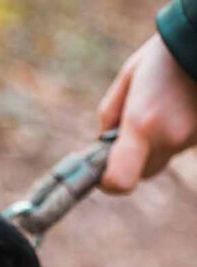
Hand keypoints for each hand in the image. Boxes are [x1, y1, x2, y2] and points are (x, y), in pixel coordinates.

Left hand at [98, 33, 196, 192]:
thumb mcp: (128, 78)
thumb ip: (110, 116)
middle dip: (134, 158)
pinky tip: (178, 106)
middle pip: (143, 172)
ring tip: (162, 107)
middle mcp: (167, 137)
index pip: (120, 180)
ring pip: (162, 158)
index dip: (109, 183)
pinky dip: (174, 132)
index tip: (104, 172)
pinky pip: (179, 145)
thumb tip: (104, 142)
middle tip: (134, 130)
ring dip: (156, 142)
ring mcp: (188, 139)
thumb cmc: (164, 56)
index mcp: (141, 124)